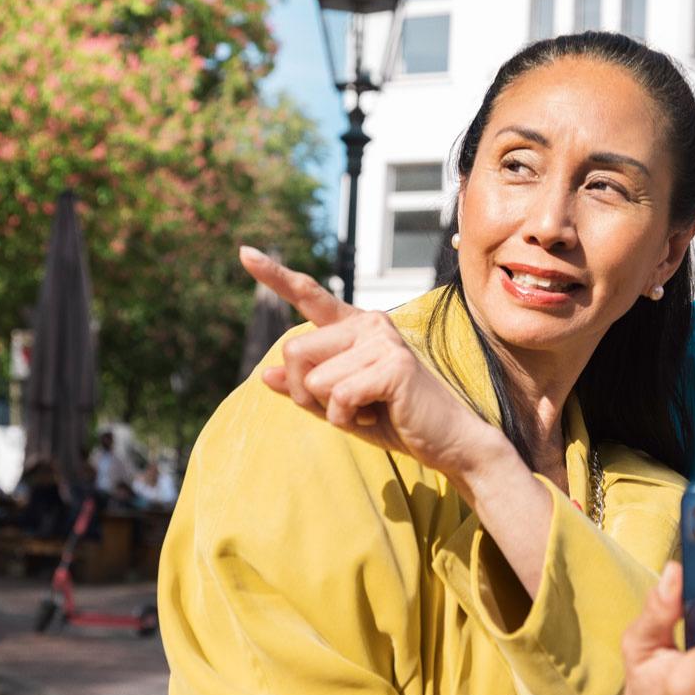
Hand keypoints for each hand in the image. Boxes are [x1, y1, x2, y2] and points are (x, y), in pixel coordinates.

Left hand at [240, 247, 506, 481]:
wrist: (448, 441)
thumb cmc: (396, 420)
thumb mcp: (340, 405)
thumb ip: (306, 388)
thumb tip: (265, 375)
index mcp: (355, 327)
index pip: (310, 296)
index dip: (275, 276)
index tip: (245, 253)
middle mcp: (368, 324)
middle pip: (294, 352)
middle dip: (306, 392)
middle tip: (343, 407)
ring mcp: (381, 340)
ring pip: (314, 379)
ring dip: (330, 409)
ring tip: (367, 409)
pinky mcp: (392, 365)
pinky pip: (338, 396)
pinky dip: (347, 418)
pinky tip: (377, 414)